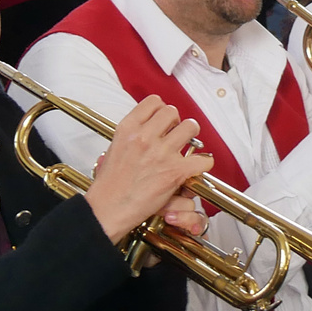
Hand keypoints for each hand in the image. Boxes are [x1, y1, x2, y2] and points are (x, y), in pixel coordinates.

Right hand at [83, 98, 213, 244]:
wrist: (108, 208)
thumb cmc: (109, 184)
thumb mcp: (113, 148)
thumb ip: (132, 134)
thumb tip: (148, 125)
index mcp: (128, 128)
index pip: (153, 101)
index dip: (161, 109)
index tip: (163, 120)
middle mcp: (145, 137)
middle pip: (173, 112)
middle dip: (176, 122)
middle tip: (175, 133)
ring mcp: (161, 153)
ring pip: (190, 128)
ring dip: (191, 137)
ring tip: (187, 145)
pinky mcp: (174, 172)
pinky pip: (202, 159)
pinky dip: (203, 163)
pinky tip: (195, 167)